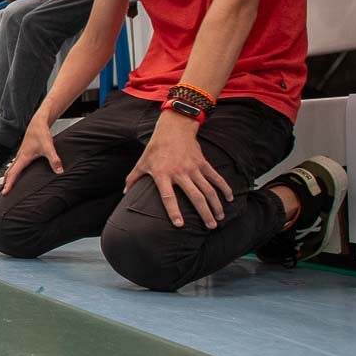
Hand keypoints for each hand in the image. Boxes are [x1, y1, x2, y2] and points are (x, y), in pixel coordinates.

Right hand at [2, 115, 62, 194]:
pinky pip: (14, 164)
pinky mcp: (23, 152)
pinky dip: (12, 170)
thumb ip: (54, 160)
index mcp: (23, 157)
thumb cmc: (40, 133)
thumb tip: (59, 170)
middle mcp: (19, 156)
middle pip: (9, 172)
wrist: (38, 123)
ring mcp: (20, 154)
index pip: (13, 174)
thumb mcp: (49, 148)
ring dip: (8, 176)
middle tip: (4, 192)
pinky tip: (17, 172)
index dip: (9, 184)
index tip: (5, 192)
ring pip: (11, 168)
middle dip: (6, 182)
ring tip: (8, 184)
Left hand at [125, 112, 232, 229]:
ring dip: (216, 204)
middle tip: (211, 227)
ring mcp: (193, 168)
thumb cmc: (155, 148)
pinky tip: (229, 198)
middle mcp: (179, 173)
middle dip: (204, 213)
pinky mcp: (202, 163)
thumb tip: (125, 192)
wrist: (173, 128)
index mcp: (162, 174)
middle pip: (195, 196)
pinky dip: (224, 187)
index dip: (173, 211)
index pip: (168, 197)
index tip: (180, 225)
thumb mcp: (142, 163)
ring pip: (208, 189)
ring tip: (219, 218)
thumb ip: (133, 179)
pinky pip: (216, 177)